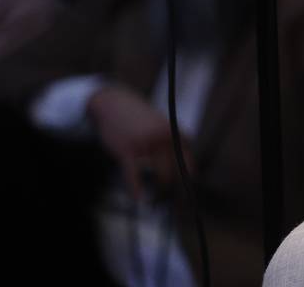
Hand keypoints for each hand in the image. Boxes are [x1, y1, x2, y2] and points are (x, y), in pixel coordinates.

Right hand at [86, 84, 192, 199]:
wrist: (114, 104)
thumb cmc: (139, 118)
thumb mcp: (160, 124)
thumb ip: (171, 141)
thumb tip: (184, 164)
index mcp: (174, 130)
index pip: (187, 156)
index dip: (188, 173)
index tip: (189, 186)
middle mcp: (163, 137)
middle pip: (174, 168)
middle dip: (172, 184)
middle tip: (167, 195)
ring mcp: (145, 143)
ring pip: (159, 173)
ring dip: (159, 187)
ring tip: (156, 199)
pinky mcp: (126, 151)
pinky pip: (133, 174)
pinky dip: (135, 188)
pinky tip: (137, 199)